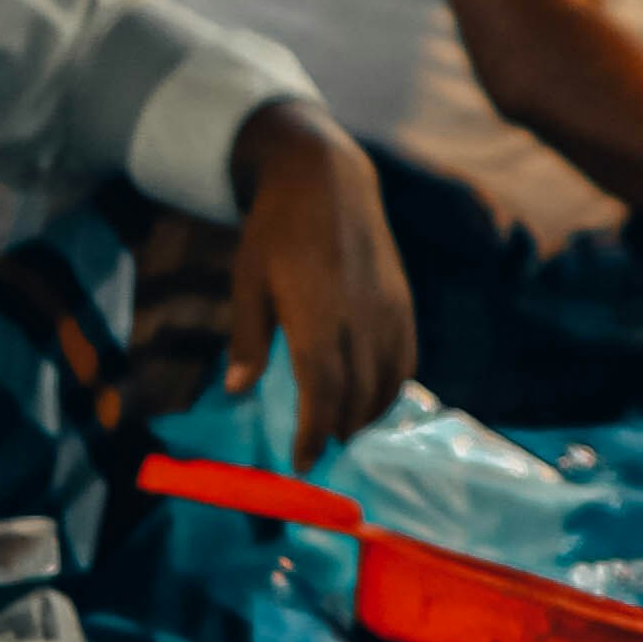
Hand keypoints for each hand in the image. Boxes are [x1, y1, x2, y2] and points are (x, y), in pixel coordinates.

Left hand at [227, 103, 416, 452]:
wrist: (326, 179)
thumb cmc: (274, 230)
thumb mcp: (248, 281)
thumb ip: (249, 339)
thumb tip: (237, 391)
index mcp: (316, 315)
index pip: (322, 393)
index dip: (313, 434)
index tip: (302, 463)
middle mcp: (359, 317)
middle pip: (355, 395)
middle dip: (336, 430)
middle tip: (318, 450)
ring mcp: (387, 309)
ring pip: (386, 382)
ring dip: (365, 414)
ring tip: (343, 430)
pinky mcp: (402, 301)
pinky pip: (405, 358)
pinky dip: (392, 386)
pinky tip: (373, 397)